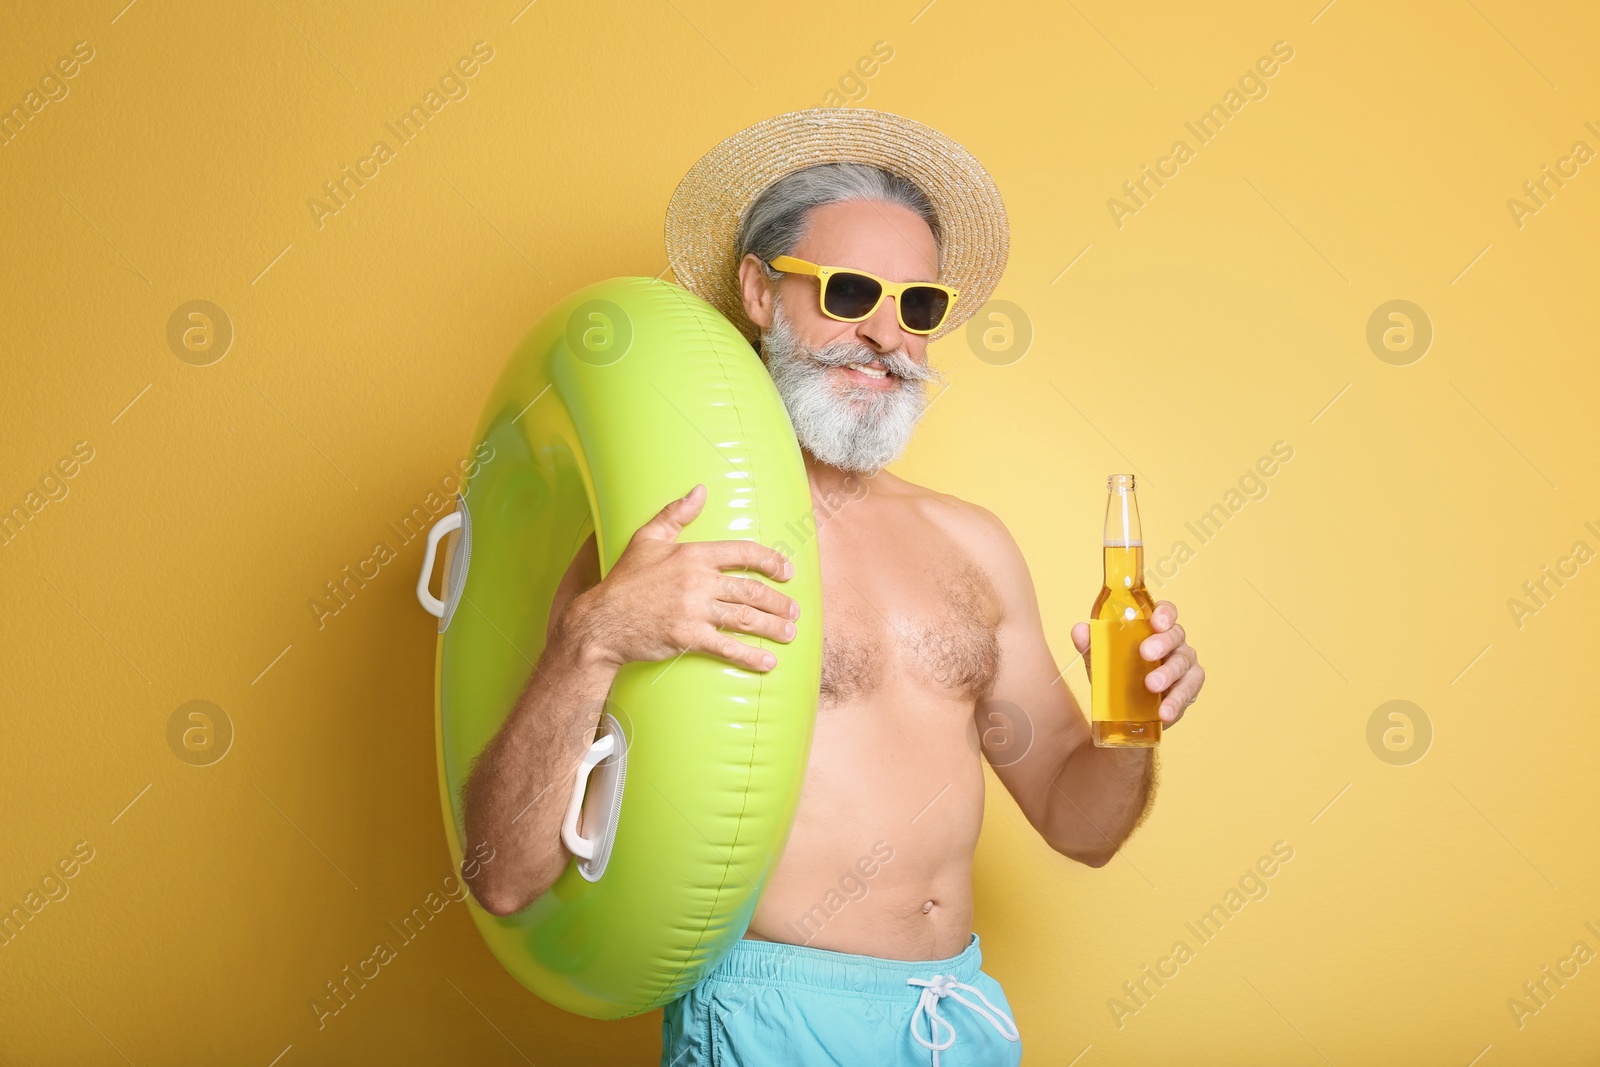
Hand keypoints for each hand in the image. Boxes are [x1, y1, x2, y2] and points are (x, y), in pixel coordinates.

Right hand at [563, 483, 800, 672]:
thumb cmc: (625, 580)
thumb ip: (675, 514)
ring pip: (746, 618)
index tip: (787, 572)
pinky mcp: (688, 637)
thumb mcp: (647, 538)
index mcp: (693, 554)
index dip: (771, 561)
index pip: (743, 552)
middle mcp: (698, 580)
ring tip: (789, 633)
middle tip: (794, 611)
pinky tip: (768, 663)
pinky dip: (751, 656)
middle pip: (751, 589)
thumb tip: (699, 490)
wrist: (601, 621)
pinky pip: (727, 647)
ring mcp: (694, 610)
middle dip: (779, 602)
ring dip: (773, 627)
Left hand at [1069, 601, 1204, 725]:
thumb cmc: (1119, 675)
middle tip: (1146, 653)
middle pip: (1175, 635)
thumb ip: (1091, 645)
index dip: (1165, 613)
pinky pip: (1187, 693)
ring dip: (1168, 674)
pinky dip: (1176, 702)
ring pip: (1182, 664)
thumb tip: (1080, 630)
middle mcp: (1174, 643)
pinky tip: (1165, 711)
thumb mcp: (1102, 660)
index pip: (1166, 612)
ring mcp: (1184, 665)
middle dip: (1162, 643)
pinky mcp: (1189, 689)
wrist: (1126, 712)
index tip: (1156, 621)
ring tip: (1152, 686)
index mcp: (1155, 629)